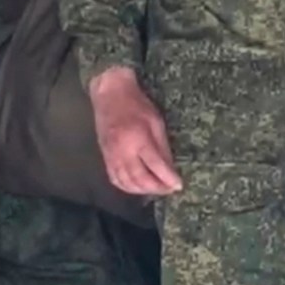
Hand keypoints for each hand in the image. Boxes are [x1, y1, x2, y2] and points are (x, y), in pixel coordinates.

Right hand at [87, 67, 181, 195]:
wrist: (109, 94)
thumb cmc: (136, 104)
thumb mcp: (156, 122)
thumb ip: (162, 147)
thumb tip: (170, 169)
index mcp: (138, 139)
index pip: (155, 166)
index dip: (168, 179)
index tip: (179, 185)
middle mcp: (122, 151)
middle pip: (140, 179)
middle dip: (157, 188)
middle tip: (169, 189)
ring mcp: (111, 156)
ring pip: (126, 183)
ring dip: (143, 190)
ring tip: (157, 188)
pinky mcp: (104, 157)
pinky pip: (115, 179)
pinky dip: (127, 187)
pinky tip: (138, 187)